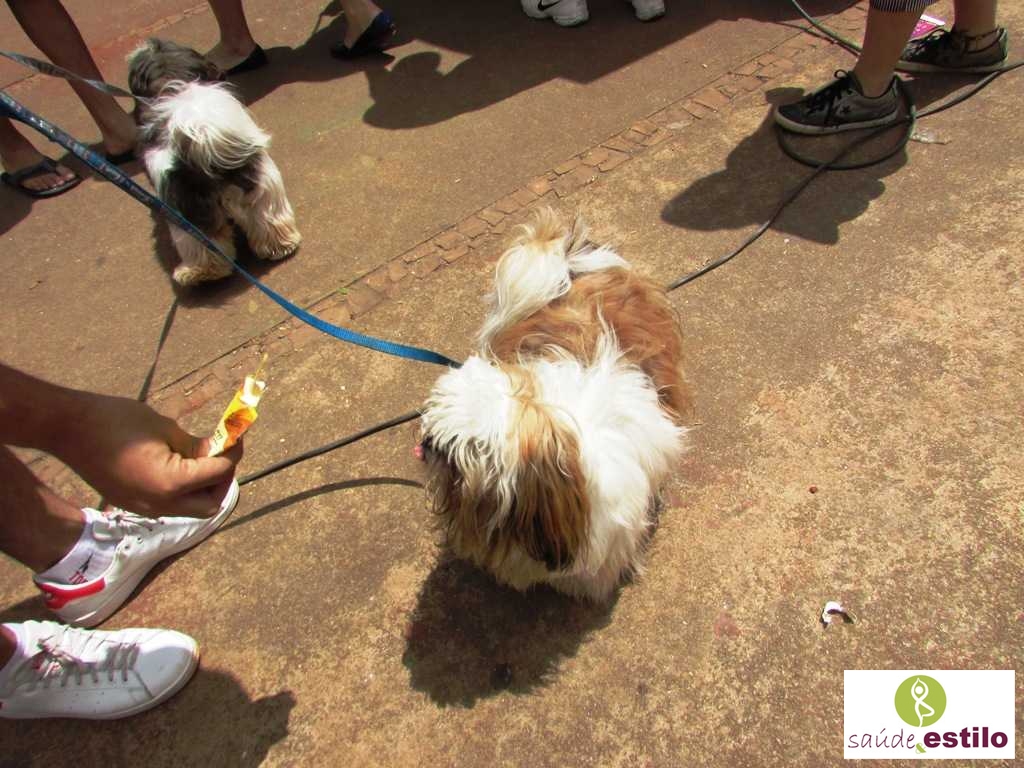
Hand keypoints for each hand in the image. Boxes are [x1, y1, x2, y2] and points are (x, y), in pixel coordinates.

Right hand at [54, 392, 242, 517]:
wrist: (67, 429)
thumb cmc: (116, 421)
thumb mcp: (165, 428)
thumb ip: (195, 445)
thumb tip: (218, 450)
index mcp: (171, 483)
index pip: (218, 474)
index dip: (233, 454)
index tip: (238, 436)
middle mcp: (160, 504)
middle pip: (209, 505)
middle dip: (223, 481)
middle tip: (224, 455)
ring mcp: (145, 508)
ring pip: (190, 508)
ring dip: (203, 488)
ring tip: (203, 458)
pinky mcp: (133, 504)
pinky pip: (170, 505)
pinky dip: (183, 490)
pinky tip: (182, 466)